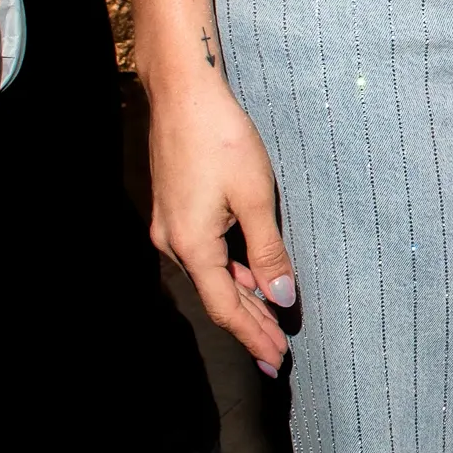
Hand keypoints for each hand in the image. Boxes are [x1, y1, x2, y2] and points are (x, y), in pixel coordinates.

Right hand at [147, 70, 298, 374]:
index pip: (226, 308)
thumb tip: (281, 299)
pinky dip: (232, 272)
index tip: (277, 360)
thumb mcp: (255, 198)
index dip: (253, 336)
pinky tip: (252, 279)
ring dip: (242, 299)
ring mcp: (170, 226)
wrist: (183, 92)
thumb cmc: (221, 138)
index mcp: (192, 246)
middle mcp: (173, 243)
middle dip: (250, 326)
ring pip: (212, 276)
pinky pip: (206, 254)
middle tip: (278, 355)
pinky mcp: (175, 210)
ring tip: (272, 324)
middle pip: (217, 297)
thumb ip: (268, 253)